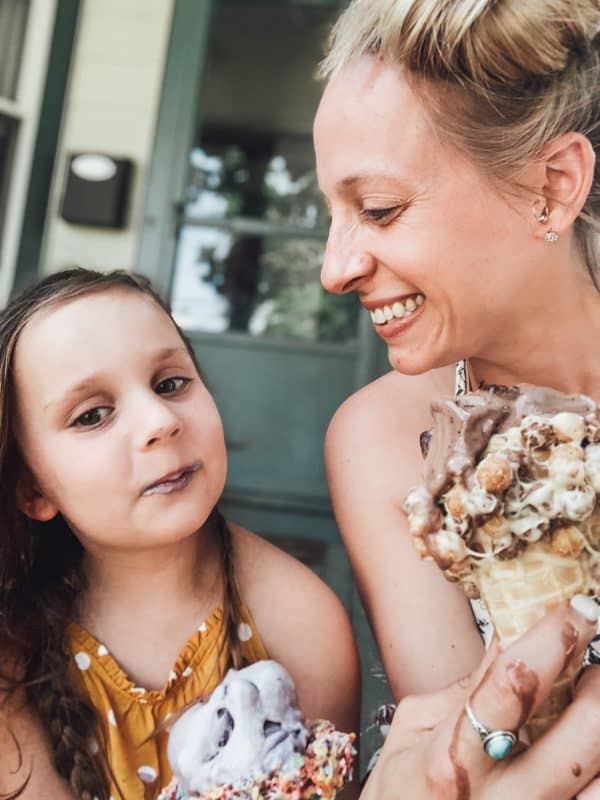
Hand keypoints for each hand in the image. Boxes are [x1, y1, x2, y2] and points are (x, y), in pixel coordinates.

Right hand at [361, 599, 599, 799]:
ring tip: (591, 707)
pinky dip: (599, 772)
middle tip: (594, 668)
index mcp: (453, 755)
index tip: (577, 608)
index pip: (514, 684)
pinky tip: (587, 754)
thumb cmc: (400, 792)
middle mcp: (500, 798)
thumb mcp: (415, 726)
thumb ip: (467, 685)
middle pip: (584, 735)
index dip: (552, 639)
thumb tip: (510, 635)